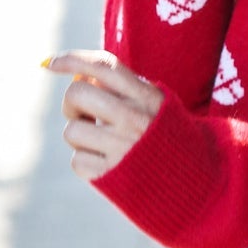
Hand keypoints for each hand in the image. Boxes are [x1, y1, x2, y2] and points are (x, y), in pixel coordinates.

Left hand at [43, 50, 163, 180]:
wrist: (196, 187)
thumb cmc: (169, 143)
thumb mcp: (159, 108)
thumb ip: (127, 89)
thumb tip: (78, 75)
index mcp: (148, 98)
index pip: (104, 66)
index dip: (72, 59)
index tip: (50, 63)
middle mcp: (135, 119)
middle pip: (77, 93)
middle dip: (71, 105)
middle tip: (84, 116)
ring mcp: (122, 148)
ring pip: (71, 130)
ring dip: (80, 139)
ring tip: (103, 146)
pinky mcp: (111, 176)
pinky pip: (77, 161)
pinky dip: (86, 163)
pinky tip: (107, 166)